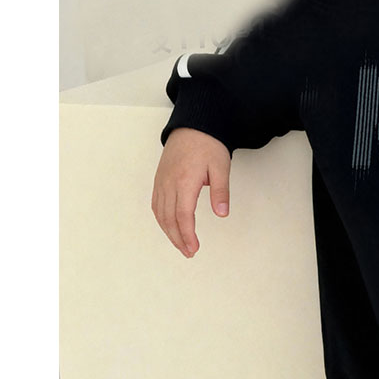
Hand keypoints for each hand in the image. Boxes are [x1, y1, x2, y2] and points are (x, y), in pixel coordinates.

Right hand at [151, 128, 230, 257]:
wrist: (193, 126)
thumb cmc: (208, 145)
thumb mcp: (221, 167)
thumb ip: (221, 192)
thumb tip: (222, 214)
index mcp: (185, 181)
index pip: (183, 215)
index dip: (187, 235)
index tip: (194, 248)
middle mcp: (169, 183)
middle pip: (169, 219)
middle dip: (178, 239)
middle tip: (189, 252)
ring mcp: (161, 181)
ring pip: (160, 213)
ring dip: (168, 232)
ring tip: (180, 244)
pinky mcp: (159, 179)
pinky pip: (156, 204)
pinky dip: (161, 219)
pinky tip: (169, 226)